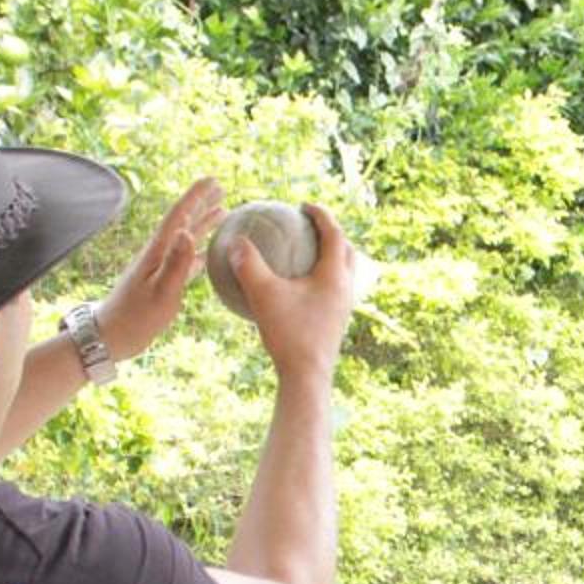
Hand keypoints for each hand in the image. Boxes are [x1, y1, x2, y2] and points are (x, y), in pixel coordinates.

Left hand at [94, 178, 225, 362]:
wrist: (111, 336)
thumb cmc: (136, 318)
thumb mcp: (161, 293)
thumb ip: (177, 264)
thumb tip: (188, 232)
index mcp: (158, 253)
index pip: (180, 217)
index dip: (196, 197)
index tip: (213, 180)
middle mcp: (159, 255)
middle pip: (184, 222)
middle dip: (201, 203)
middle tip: (221, 187)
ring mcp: (160, 268)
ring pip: (186, 240)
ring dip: (203, 224)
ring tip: (222, 212)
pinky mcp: (162, 282)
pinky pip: (186, 261)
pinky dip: (199, 252)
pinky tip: (208, 254)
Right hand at [232, 203, 360, 380]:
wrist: (308, 377)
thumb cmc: (288, 334)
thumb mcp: (263, 294)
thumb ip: (249, 264)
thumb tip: (236, 241)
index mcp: (335, 275)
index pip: (334, 233)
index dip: (321, 214)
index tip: (303, 206)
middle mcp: (346, 289)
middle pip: (346, 251)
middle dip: (331, 233)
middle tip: (309, 226)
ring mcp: (344, 307)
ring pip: (344, 272)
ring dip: (330, 257)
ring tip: (306, 253)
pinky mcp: (337, 322)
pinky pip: (333, 290)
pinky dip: (320, 279)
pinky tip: (297, 287)